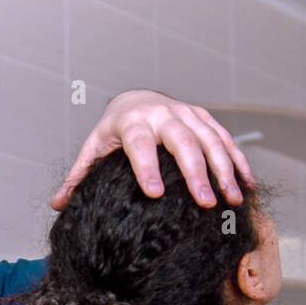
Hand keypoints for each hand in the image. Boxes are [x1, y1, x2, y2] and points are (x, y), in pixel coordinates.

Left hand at [51, 90, 255, 210]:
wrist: (136, 99)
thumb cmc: (113, 132)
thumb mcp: (94, 150)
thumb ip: (79, 177)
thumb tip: (58, 205)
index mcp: (131, 122)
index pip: (139, 144)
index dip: (146, 168)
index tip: (154, 194)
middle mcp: (162, 114)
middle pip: (182, 142)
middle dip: (195, 172)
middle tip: (206, 203)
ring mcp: (187, 114)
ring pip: (210, 139)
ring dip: (224, 169)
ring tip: (232, 199)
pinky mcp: (204, 118)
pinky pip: (225, 139)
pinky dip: (238, 161)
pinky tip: (247, 185)